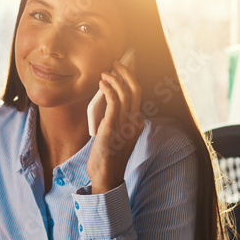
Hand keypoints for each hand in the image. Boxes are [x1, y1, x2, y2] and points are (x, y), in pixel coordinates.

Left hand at [87, 60, 143, 194]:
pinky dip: (109, 89)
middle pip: (136, 90)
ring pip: (126, 93)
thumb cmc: (107, 158)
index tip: (125, 66)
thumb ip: (116, 122)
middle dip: (127, 72)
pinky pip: (114, 102)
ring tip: (106, 70)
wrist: (106, 177)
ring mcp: (125, 125)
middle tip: (116, 62)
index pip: (137, 96)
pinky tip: (102, 83)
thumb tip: (110, 105)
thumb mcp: (115, 137)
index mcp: (136, 124)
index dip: (131, 78)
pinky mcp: (112, 127)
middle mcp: (134, 123)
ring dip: (115, 78)